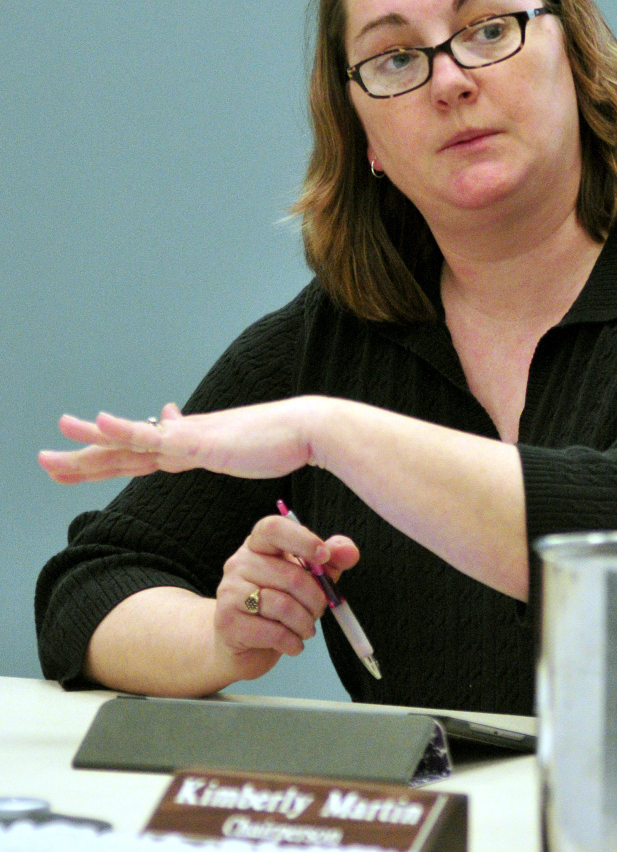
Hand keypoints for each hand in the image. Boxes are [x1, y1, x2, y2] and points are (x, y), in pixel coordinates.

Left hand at [38, 398, 326, 483]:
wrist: (308, 430)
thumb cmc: (284, 442)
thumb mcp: (245, 449)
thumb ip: (223, 447)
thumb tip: (214, 438)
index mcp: (192, 443)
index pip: (142, 451)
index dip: (111, 451)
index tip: (87, 439)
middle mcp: (183, 437)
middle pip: (123, 449)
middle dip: (83, 455)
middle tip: (46, 459)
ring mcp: (188, 438)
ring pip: (127, 444)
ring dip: (87, 442)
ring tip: (53, 439)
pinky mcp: (199, 442)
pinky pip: (153, 438)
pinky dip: (123, 429)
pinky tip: (99, 421)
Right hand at [213, 512, 359, 673]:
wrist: (241, 645)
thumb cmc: (278, 605)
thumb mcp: (308, 578)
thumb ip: (330, 561)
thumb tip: (350, 551)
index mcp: (259, 545)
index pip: (273, 528)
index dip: (302, 540)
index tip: (324, 556)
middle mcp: (239, 563)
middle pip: (290, 576)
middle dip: (316, 599)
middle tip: (319, 611)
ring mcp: (229, 592)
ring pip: (283, 606)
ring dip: (305, 624)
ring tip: (306, 629)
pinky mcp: (227, 622)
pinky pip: (273, 632)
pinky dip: (292, 642)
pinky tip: (293, 643)